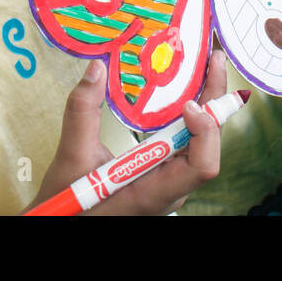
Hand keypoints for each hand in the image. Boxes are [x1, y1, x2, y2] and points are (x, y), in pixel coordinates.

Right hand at [32, 52, 228, 214]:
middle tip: (215, 60)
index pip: (201, 166)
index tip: (188, 103)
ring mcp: (169, 180)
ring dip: (208, 104)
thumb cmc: (72, 203)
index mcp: (156, 191)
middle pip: (208, 145)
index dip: (203, 132)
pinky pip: (187, 142)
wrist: (66, 221)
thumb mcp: (72, 159)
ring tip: (210, 68)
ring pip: (201, 142)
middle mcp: (172, 187)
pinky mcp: (162, 172)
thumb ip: (82, 114)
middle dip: (214, 101)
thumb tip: (96, 70)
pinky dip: (192, 114)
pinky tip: (189, 91)